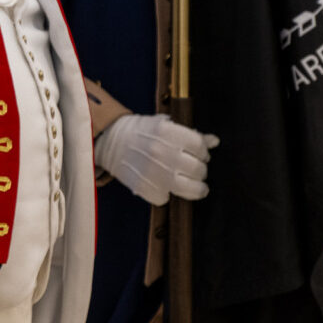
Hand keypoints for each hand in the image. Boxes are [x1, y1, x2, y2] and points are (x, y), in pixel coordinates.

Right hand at [95, 113, 216, 205]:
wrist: (109, 142)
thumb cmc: (139, 132)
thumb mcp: (163, 125)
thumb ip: (189, 134)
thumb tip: (214, 141)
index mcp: (167, 133)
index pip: (200, 146)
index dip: (203, 152)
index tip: (200, 154)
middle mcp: (163, 153)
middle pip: (199, 169)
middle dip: (200, 170)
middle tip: (195, 169)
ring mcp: (154, 173)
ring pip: (191, 189)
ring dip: (197, 188)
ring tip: (196, 187)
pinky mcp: (145, 188)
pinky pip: (168, 197)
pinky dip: (167, 193)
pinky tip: (163, 184)